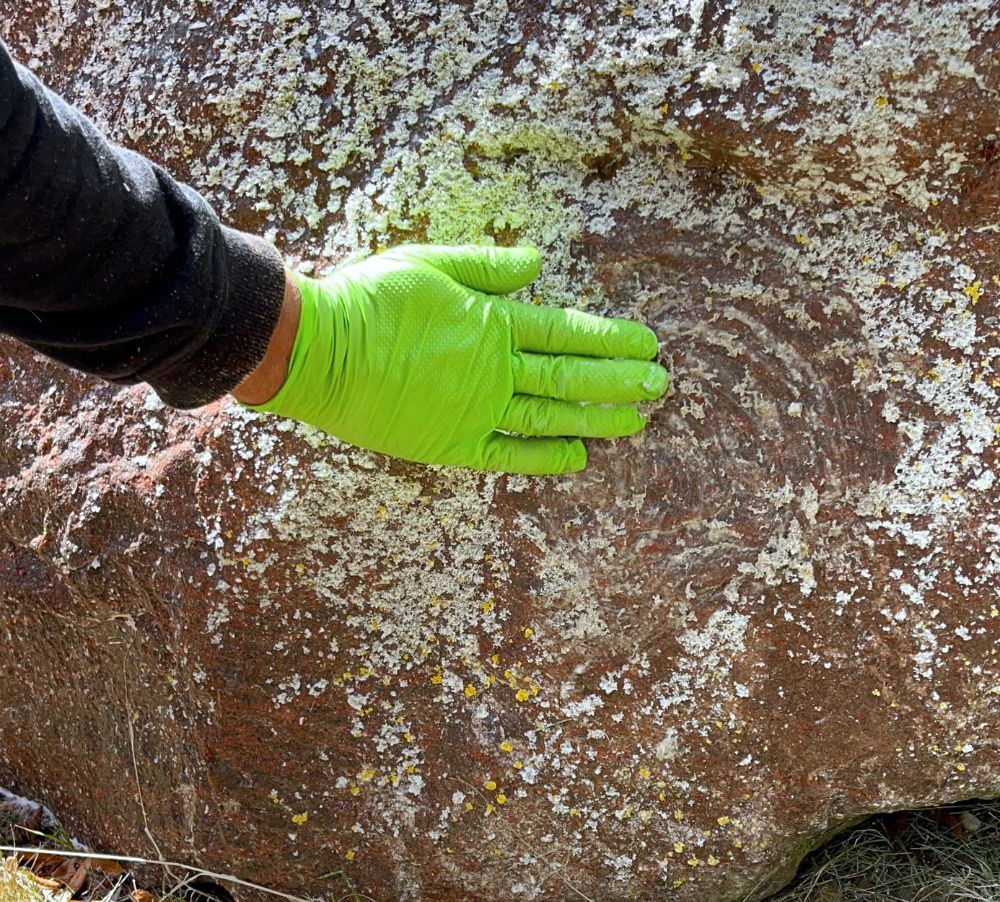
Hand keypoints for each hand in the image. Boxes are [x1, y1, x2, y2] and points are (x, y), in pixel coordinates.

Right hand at [240, 244, 668, 474]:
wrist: (316, 351)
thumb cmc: (367, 301)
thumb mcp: (428, 263)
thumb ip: (488, 267)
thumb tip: (539, 262)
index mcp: (492, 324)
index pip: (566, 332)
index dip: (610, 339)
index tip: (647, 344)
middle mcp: (494, 371)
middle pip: (571, 378)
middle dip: (620, 381)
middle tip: (661, 386)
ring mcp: (476, 412)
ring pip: (551, 417)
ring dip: (597, 419)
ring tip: (636, 422)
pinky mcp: (451, 444)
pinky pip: (508, 455)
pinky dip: (545, 457)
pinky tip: (578, 457)